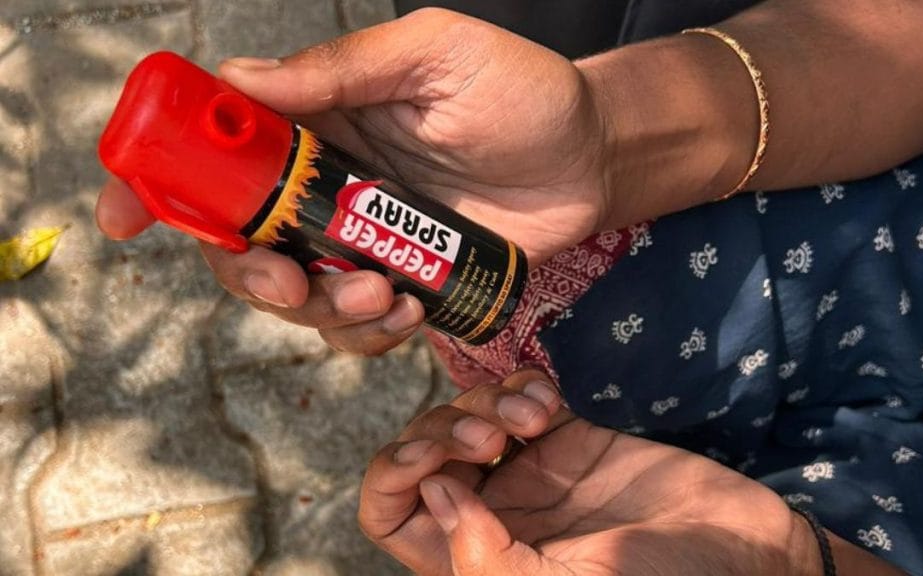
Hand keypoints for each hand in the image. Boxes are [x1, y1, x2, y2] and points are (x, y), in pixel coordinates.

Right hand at [97, 8, 613, 354]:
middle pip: (238, 242)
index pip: (219, 154)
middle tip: (291, 281)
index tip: (125, 218)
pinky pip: (355, 329)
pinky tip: (406, 308)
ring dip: (319, 309)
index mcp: (319, 124)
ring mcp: (364, 242)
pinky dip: (365, 332)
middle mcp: (328, 188)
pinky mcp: (405, 285)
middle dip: (247, 273)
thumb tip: (239, 82)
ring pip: (294, 295)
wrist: (595, 159)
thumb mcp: (435, 57)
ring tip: (382, 291)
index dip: (162, 184)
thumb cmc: (524, 93)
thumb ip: (342, 70)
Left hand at [358, 370, 823, 575]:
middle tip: (489, 437)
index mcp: (478, 560)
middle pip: (421, 453)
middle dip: (438, 432)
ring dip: (483, 404)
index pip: (390, 515)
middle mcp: (493, 514)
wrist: (742, 546)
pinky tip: (549, 405)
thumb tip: (434, 493)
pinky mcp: (567, 435)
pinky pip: (516, 392)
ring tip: (531, 419)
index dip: (392, 480)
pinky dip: (519, 388)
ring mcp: (529, 470)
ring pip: (463, 414)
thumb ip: (487, 559)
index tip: (436, 462)